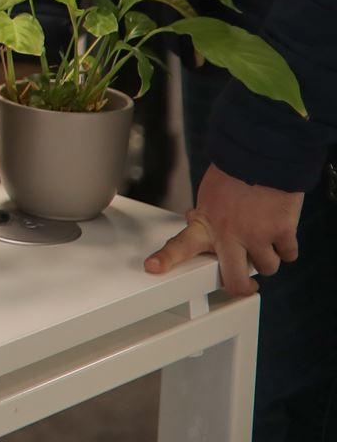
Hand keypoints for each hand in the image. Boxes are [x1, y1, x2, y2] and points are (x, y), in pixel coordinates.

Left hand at [147, 166, 302, 297]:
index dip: (166, 259)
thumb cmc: (234, 174)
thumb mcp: (209, 196)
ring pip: (267, 267)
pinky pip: (288, 254)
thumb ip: (205, 215)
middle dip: (242, 285)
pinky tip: (280, 234)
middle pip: (235, 280)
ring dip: (268, 258)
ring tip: (263, 241)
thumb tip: (194, 220)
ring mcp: (257, 236)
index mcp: (205, 224)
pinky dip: (286, 248)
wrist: (263, 156)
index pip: (179, 245)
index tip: (152, 268)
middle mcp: (229, 235)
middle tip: (246, 285)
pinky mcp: (282, 232)